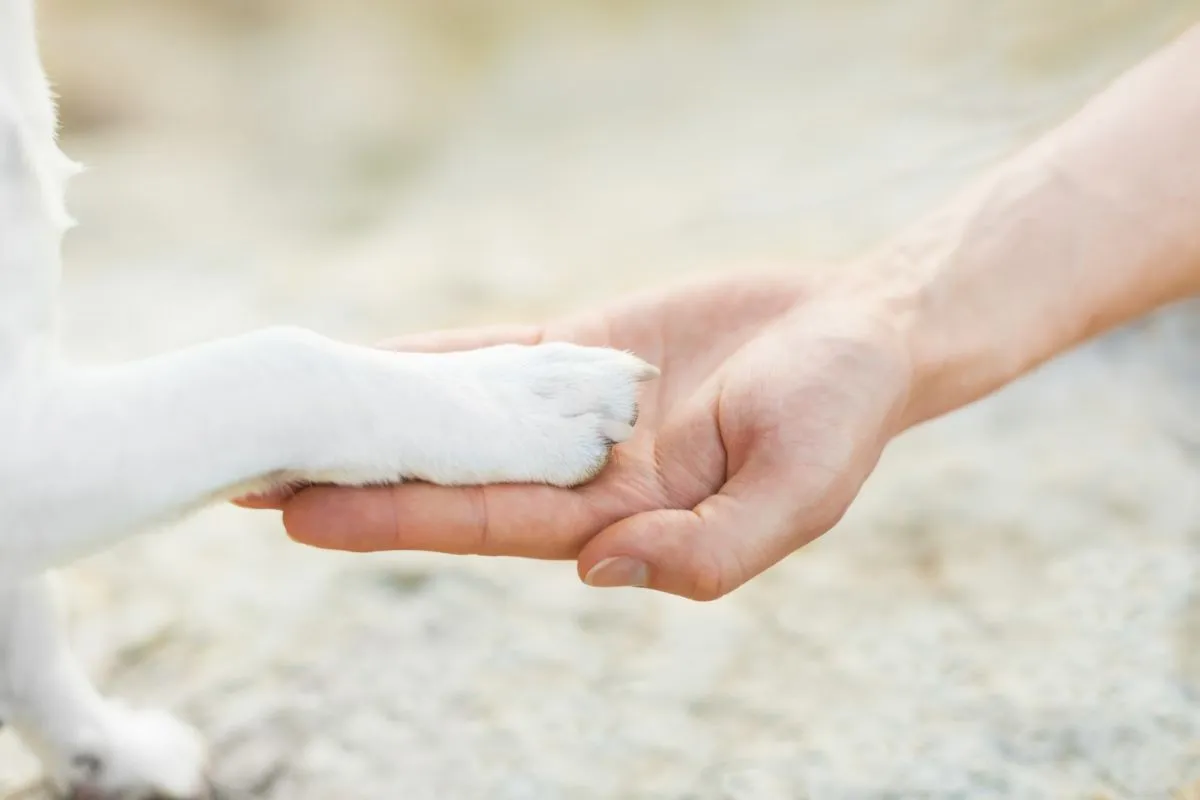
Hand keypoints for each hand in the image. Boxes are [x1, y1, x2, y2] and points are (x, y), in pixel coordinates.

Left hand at [240, 269, 914, 599]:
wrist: (862, 330)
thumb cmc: (841, 415)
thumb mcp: (794, 495)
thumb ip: (706, 550)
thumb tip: (595, 569)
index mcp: (630, 518)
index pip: (492, 523)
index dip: (400, 518)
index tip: (307, 515)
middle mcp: (590, 473)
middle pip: (455, 475)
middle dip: (360, 476)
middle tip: (254, 473)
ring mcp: (582, 409)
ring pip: (463, 413)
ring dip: (382, 415)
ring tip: (291, 417)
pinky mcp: (588, 348)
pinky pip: (496, 352)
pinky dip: (434, 356)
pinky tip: (374, 359)